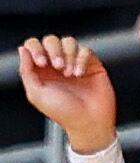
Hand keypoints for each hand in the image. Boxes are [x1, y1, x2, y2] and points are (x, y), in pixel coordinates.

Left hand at [19, 37, 115, 153]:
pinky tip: (80, 74)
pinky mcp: (92, 65)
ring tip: (70, 73)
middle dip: (53, 51)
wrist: (89, 122)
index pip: (34, 46)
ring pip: (69, 42)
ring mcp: (75, 63)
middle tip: (57, 67)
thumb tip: (23, 50)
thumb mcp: (36, 94)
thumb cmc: (64, 113)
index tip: (41, 63)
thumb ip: (26, 71)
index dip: (35, 49)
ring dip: (68, 55)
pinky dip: (82, 60)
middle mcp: (58, 65)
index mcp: (41, 70)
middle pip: (51, 40)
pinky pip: (86, 51)